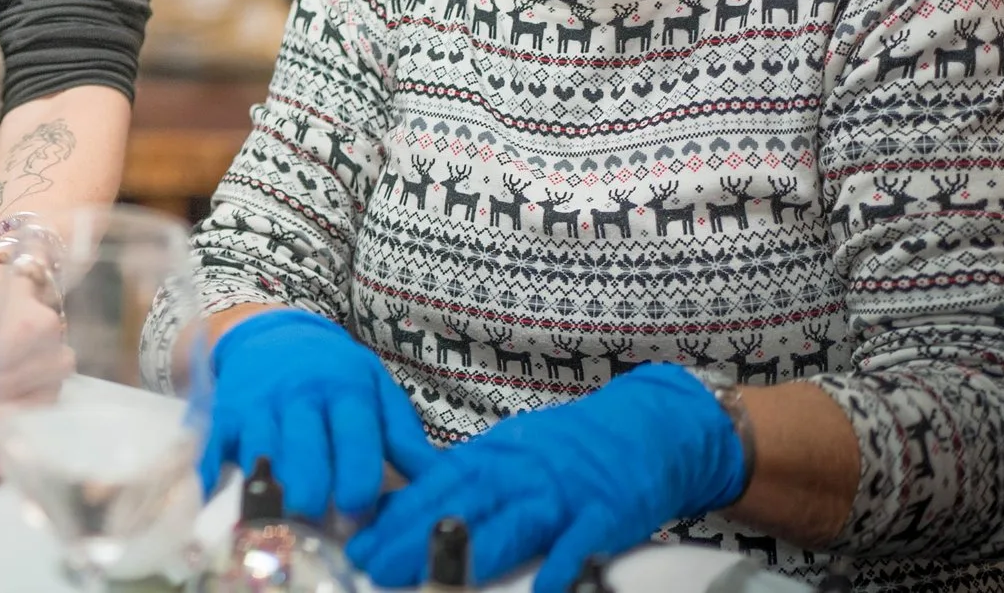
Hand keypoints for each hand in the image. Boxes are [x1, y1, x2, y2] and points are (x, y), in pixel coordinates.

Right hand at [199, 308, 436, 521]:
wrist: (271, 334)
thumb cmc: (332, 372)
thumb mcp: (375, 389)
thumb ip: (404, 438)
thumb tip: (442, 481)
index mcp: (345, 389)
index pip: (355, 440)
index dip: (358, 483)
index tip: (361, 514)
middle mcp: (299, 394)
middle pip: (306, 453)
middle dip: (314, 493)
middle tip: (320, 520)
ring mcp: (258, 404)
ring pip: (262, 453)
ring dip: (270, 489)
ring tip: (282, 517)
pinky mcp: (223, 412)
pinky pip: (212, 443)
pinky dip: (208, 471)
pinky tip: (212, 492)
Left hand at [348, 364, 746, 592]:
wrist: (644, 427)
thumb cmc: (568, 451)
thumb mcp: (508, 457)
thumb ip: (466, 485)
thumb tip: (411, 513)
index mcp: (489, 459)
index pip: (431, 490)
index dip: (392, 518)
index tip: (358, 544)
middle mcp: (518, 472)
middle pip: (459, 507)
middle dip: (413, 539)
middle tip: (375, 567)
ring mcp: (561, 492)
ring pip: (510, 522)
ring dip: (471, 552)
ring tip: (437, 578)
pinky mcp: (605, 512)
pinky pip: (579, 542)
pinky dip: (561, 565)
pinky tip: (543, 590)